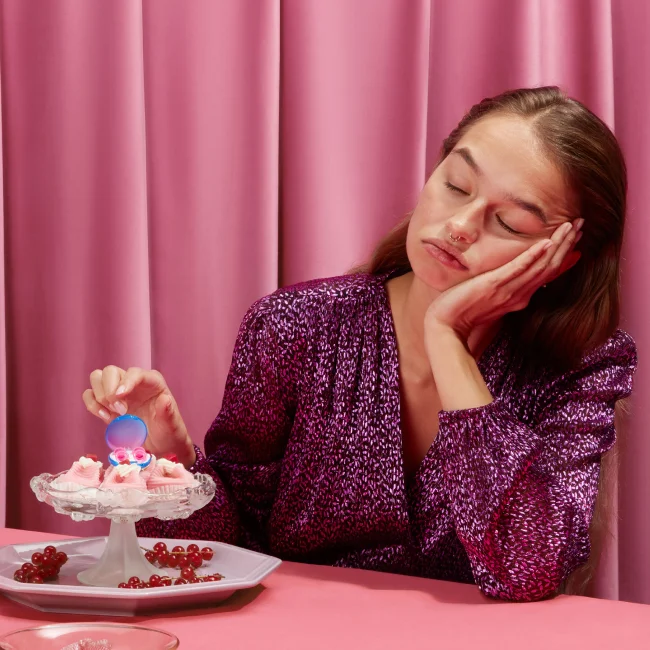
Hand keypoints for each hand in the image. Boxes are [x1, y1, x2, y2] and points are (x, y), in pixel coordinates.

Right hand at [82, 366, 195, 467]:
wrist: (160, 445)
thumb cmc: (168, 432)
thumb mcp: (172, 425)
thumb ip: (168, 412)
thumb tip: (164, 399)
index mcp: (152, 382)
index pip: (135, 373)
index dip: (126, 381)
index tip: (119, 396)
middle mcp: (133, 382)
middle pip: (110, 371)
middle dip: (109, 390)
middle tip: (120, 410)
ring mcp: (118, 391)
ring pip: (97, 378)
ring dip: (100, 396)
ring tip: (112, 413)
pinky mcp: (107, 404)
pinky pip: (90, 395)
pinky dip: (92, 405)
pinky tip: (106, 417)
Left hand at [425, 219, 582, 340]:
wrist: (446, 327)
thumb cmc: (465, 311)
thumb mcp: (492, 298)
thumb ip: (507, 287)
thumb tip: (516, 276)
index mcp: (520, 296)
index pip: (549, 272)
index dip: (565, 255)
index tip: (578, 238)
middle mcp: (519, 294)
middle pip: (550, 266)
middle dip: (566, 244)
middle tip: (582, 224)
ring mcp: (508, 290)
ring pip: (540, 266)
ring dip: (557, 245)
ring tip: (570, 227)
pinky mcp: (494, 286)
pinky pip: (517, 269)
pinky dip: (532, 256)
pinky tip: (544, 243)